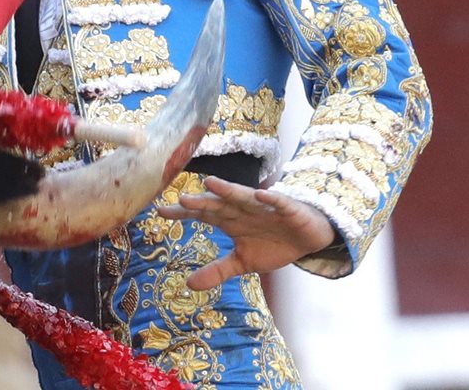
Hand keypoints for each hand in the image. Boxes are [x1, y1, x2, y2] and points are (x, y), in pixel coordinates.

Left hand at [155, 176, 335, 290]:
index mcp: (229, 221)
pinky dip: (271, 199)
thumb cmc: (273, 244)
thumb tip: (187, 284)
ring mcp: (264, 207)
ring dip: (228, 191)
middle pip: (218, 204)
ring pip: (243, 197)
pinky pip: (278, 202)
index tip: (159, 211)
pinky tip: (261, 194)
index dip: (182, 213)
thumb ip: (217, 270)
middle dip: (202, 202)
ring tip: (211, 183)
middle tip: (182, 199)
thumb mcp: (243, 262)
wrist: (309, 239)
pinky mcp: (287, 208)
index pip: (201, 214)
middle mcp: (242, 209)